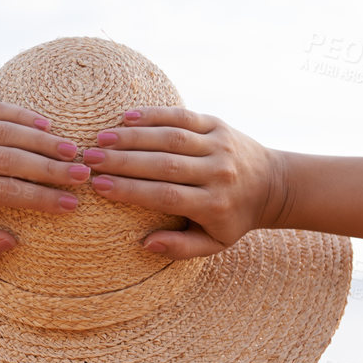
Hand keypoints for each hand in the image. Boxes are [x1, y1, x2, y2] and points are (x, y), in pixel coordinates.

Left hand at [0, 98, 91, 259]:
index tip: (71, 205)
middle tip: (81, 175)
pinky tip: (48, 126)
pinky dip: (23, 115)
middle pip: (9, 160)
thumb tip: (12, 242)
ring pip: (6, 131)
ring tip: (72, 152)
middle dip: (50, 168)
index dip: (40, 198)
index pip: (4, 192)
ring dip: (43, 141)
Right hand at [82, 106, 288, 258]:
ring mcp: (219, 144)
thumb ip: (180, 247)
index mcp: (214, 203)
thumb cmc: (234, 218)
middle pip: (163, 164)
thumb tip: (145, 244)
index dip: (130, 190)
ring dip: (132, 136)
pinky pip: (182, 117)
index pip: (165, 195)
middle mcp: (218, 172)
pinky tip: (127, 116)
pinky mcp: (218, 124)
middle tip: (88, 160)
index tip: (99, 186)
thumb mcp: (214, 243)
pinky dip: (155, 115)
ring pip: (170, 137)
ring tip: (101, 138)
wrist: (273, 184)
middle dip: (122, 161)